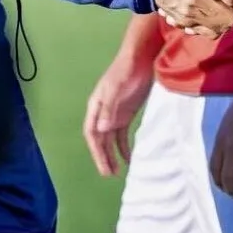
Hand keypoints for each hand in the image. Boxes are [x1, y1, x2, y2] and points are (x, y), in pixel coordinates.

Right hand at [83, 56, 153, 175]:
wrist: (141, 58)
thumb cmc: (126, 70)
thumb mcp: (116, 88)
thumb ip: (109, 108)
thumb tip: (101, 130)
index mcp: (96, 105)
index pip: (91, 132)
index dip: (95, 150)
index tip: (102, 165)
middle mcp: (103, 112)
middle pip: (100, 139)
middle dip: (103, 156)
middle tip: (110, 174)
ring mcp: (115, 113)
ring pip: (110, 139)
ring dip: (112, 154)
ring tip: (117, 171)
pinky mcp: (126, 113)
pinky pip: (122, 135)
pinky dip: (124, 147)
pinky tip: (129, 158)